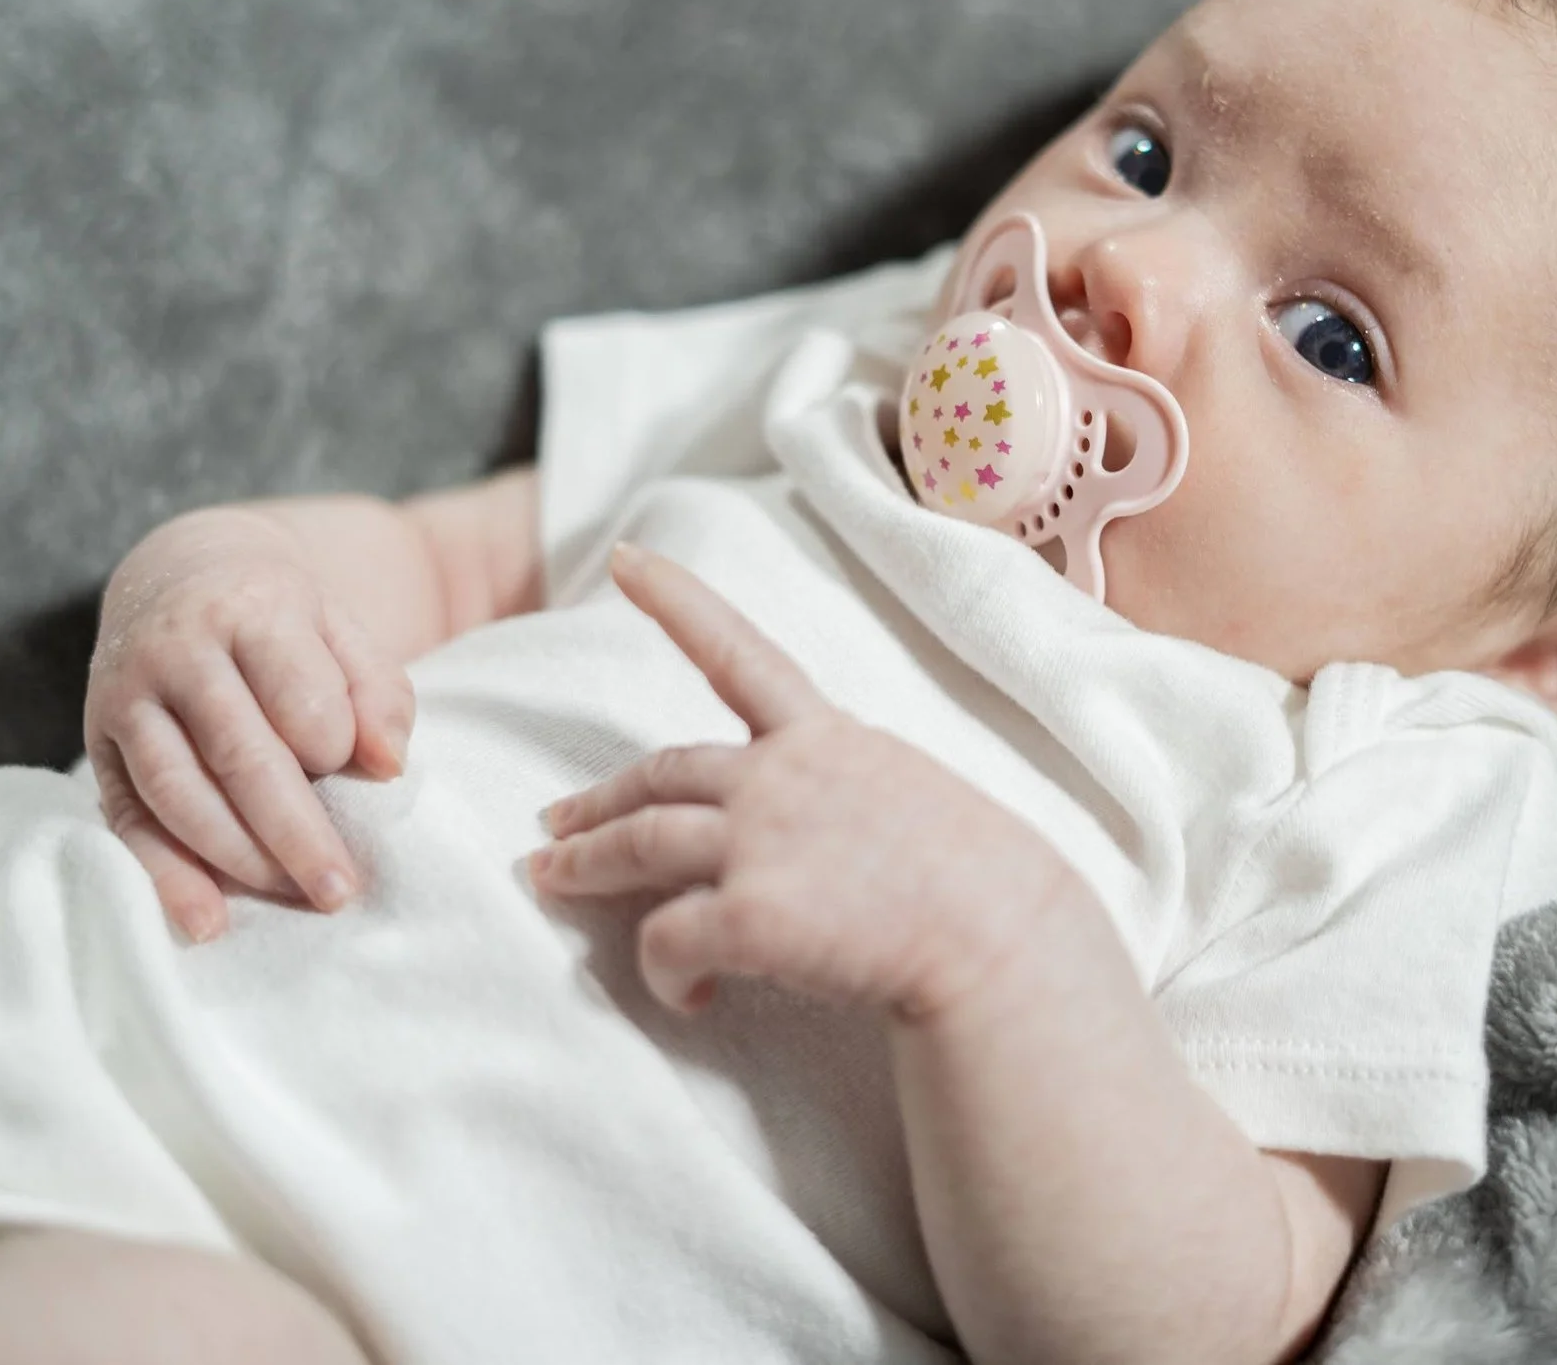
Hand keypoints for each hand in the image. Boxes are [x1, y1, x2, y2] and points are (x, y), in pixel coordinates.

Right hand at [86, 510, 412, 941]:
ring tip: (294, 899)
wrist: (180, 576)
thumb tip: (389, 765)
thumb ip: (377, 692)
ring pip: (178, 793)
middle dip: (295, 832)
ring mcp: (127, 698)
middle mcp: (178, 651)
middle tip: (341, 889)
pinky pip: (127, 819)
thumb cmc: (280, 618)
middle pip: (238, 755)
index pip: (296, 692)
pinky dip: (165, 875)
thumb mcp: (341, 629)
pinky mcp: (97, 744)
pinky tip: (206, 920)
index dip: (331, 744)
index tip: (356, 773)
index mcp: (251, 609)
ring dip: (237, 860)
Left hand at [529, 544, 1078, 1020]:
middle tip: (554, 823)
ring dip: (585, 863)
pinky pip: (666, 940)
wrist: (1004, 938)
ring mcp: (759, 842)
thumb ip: (846, 798)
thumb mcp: (914, 802)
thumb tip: (816, 837)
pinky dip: (665, 972)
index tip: (627, 560)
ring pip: (638, 842)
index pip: (738, 652)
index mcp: (827, 740)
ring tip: (552, 882)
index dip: (674, 603)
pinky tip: (691, 997)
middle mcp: (781, 776)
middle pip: (661, 774)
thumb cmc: (980, 886)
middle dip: (599, 799)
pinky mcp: (748, 914)